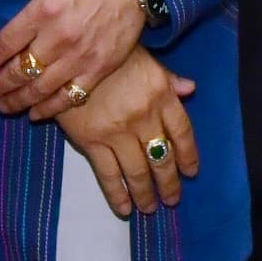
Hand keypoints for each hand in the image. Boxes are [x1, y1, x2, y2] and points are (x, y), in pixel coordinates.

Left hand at [0, 0, 150, 116]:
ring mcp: (81, 56)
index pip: (4, 45)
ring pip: (41, 89)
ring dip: (17, 101)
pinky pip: (71, 97)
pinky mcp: (100, 68)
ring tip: (2, 107)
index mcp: (43, 9)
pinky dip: (50, 108)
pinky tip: (35, 113)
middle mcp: (59, 37)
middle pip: (19, 72)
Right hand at [53, 48, 201, 216]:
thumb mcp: (144, 58)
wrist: (69, 51)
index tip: (191, 172)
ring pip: (138, 171)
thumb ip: (168, 79)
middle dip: (169, 183)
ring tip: (150, 208)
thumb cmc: (110, 52)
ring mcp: (118, 131)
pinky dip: (117, 195)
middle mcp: (144, 116)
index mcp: (161, 94)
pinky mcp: (91, 141)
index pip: (183, 131)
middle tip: (172, 200)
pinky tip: (124, 208)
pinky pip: (108, 174)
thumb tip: (191, 90)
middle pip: (162, 157)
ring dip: (146, 194)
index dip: (189, 155)